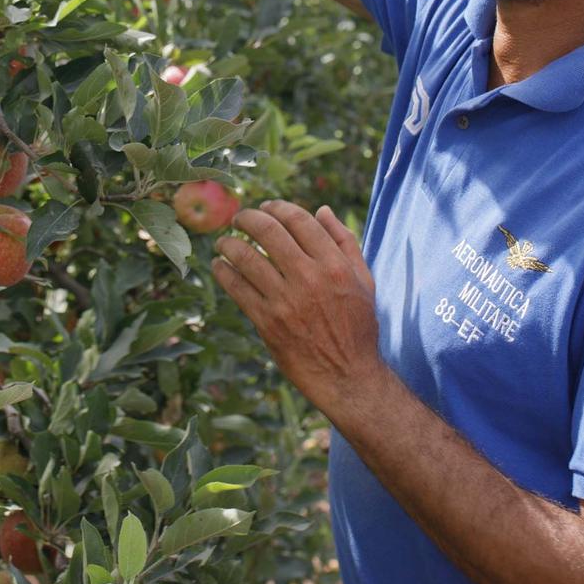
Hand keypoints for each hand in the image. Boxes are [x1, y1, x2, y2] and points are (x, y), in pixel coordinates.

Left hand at [211, 201, 388, 419]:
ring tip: (224, 242)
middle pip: (268, 231)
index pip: (298, 220)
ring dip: (229, 244)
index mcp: (334, 265)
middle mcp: (309, 278)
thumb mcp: (363, 281)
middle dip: (247, 218)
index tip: (266, 207)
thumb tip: (322, 210)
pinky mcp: (268, 322)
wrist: (348, 376)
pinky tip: (220, 266)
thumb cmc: (357, 327)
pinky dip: (223, 272)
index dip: (277, 208)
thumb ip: (344, 243)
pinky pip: (237, 288)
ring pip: (246, 257)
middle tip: (239, 219)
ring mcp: (286, 301)